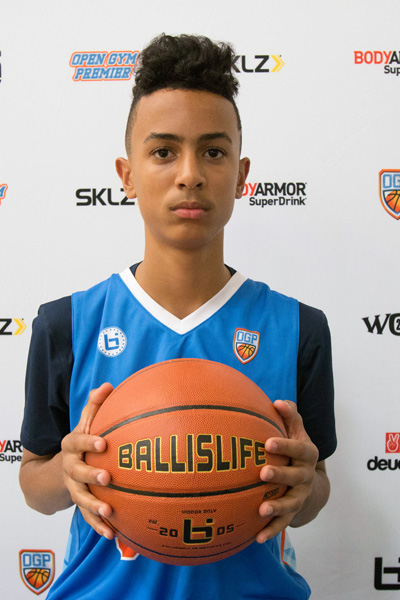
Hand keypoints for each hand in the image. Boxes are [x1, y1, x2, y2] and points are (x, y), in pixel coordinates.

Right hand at [61, 383, 114, 538]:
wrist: (61, 467)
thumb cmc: (83, 440)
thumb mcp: (86, 422)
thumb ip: (95, 406)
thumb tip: (108, 386)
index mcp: (71, 445)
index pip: (78, 442)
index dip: (89, 442)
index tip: (103, 443)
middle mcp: (70, 467)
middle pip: (77, 473)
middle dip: (91, 476)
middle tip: (107, 478)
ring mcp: (74, 487)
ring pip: (81, 498)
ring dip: (94, 507)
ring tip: (109, 512)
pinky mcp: (81, 504)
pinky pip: (88, 517)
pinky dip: (99, 526)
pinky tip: (113, 534)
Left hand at [256, 400, 318, 542]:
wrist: (313, 482)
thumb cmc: (295, 448)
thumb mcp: (297, 430)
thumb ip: (289, 415)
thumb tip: (277, 402)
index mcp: (308, 453)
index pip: (299, 448)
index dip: (285, 445)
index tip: (268, 442)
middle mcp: (306, 475)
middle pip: (296, 476)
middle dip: (280, 475)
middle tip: (263, 473)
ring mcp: (301, 495)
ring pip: (291, 503)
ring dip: (277, 507)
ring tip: (261, 510)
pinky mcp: (293, 512)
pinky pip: (283, 523)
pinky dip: (271, 530)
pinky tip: (257, 538)